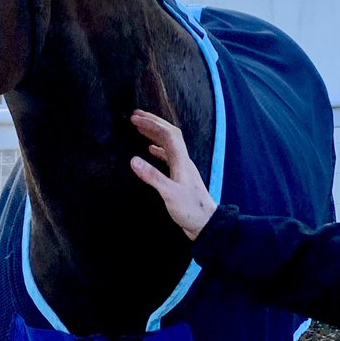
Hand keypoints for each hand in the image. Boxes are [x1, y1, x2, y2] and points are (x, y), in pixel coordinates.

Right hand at [129, 110, 217, 239]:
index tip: (135, 118)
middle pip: (169, 134)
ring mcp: (182, 168)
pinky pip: (168, 156)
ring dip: (155, 133)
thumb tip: (133, 160)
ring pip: (168, 144)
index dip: (152, 123)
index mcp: (181, 161)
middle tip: (136, 116)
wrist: (206, 224)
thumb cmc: (190, 209)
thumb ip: (152, 176)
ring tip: (140, 127)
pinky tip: (150, 150)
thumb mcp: (170, 193)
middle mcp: (183, 161)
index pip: (167, 134)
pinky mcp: (180, 177)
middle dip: (153, 122)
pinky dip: (158, 149)